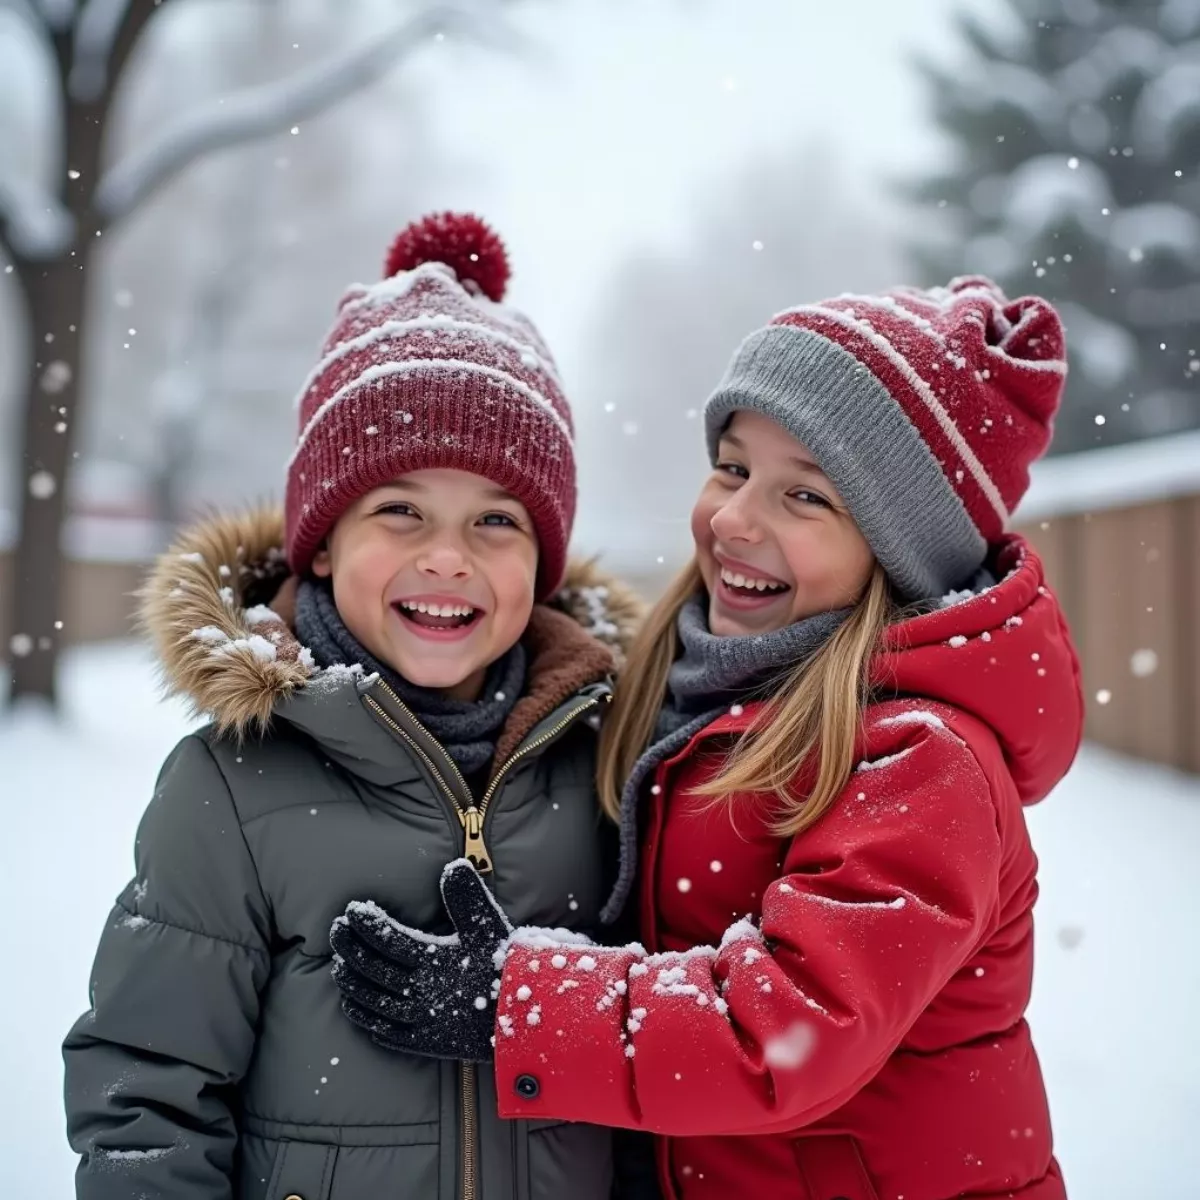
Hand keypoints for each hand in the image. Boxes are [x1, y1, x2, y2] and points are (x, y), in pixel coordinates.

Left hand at [330, 859, 511, 1061]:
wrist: (528, 1018)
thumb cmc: (507, 968)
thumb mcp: (491, 927)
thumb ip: (468, 897)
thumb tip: (454, 865)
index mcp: (434, 960)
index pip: (390, 939)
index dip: (368, 925)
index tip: (350, 912)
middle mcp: (422, 991)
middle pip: (375, 970)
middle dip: (351, 951)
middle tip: (335, 934)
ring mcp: (422, 1020)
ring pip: (375, 1003)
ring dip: (353, 986)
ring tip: (338, 970)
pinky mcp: (428, 1043)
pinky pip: (389, 1034)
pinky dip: (369, 1021)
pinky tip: (357, 1011)